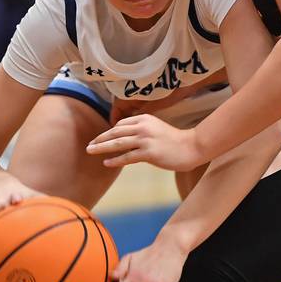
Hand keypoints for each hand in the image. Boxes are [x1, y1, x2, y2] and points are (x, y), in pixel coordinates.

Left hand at [86, 114, 203, 170]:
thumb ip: (142, 130)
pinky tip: (106, 163)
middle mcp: (143, 127)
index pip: (121, 125)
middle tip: (89, 145)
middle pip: (115, 132)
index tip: (101, 139)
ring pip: (118, 143)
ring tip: (91, 152)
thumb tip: (125, 138)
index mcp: (144, 119)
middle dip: (100, 139)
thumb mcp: (156, 128)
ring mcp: (145, 139)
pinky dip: (115, 160)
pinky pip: (127, 157)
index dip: (109, 132)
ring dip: (101, 148)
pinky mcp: (149, 153)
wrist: (191, 147)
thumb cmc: (175, 140)